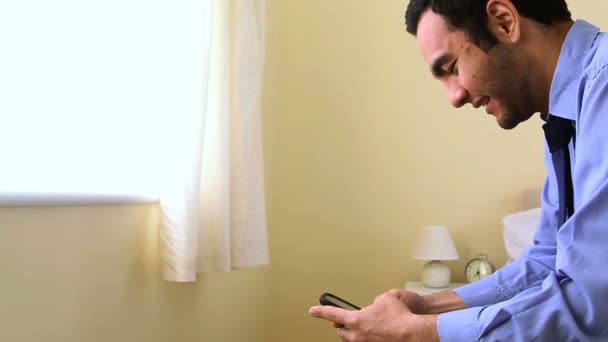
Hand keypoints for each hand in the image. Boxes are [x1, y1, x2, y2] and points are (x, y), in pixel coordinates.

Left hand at [309, 290, 438, 341]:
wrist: (413, 333)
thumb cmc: (400, 317)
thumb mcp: (385, 298)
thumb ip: (375, 301)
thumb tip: (377, 305)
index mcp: (356, 320)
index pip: (333, 314)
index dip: (321, 312)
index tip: (313, 311)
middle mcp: (358, 335)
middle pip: (343, 332)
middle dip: (344, 326)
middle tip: (347, 322)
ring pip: (354, 340)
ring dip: (357, 333)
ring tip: (369, 327)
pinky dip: (370, 337)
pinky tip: (379, 333)